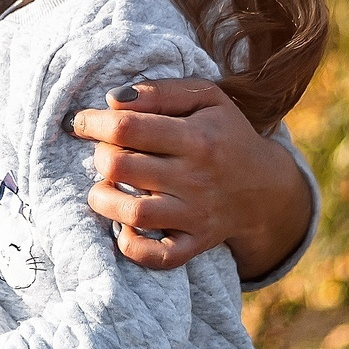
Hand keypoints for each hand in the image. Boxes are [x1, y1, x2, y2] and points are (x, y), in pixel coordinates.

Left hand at [72, 78, 310, 276]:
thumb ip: (160, 91)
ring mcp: (195, 215)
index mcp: (196, 137)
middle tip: (104, 153)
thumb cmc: (226, 135)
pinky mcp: (195, 243)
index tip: (82, 122)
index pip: (128, 127)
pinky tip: (125, 226)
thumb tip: (113, 99)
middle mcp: (195, 178)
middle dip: (99, 156)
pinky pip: (157, 256)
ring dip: (104, 199)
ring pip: (133, 212)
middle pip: (121, 166)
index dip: (93, 122)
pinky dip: (132, 245)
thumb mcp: (206, 98)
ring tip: (106, 188)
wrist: (266, 187)